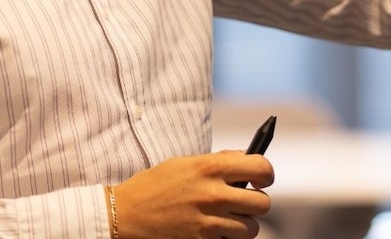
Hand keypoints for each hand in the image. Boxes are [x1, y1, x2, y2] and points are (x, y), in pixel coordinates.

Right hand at [111, 151, 273, 238]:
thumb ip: (220, 161)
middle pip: (262, 204)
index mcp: (211, 168)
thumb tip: (248, 160)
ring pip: (251, 229)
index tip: (261, 179)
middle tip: (243, 202)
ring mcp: (208, 223)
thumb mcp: (186, 163)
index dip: (266, 175)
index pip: (262, 169)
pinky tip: (211, 231)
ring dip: (242, 225)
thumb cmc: (155, 185)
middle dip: (255, 203)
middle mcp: (214, 194)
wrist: (124, 214)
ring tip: (227, 219)